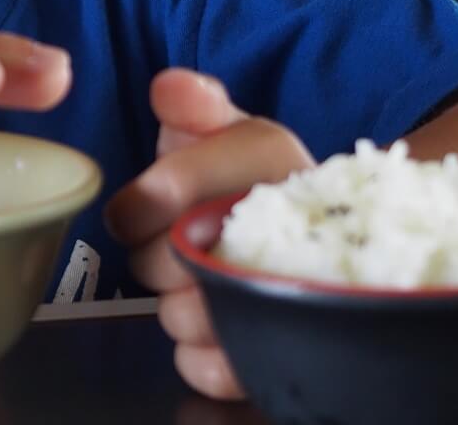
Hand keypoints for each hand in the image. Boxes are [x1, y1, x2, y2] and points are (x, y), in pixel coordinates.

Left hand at [103, 68, 313, 399]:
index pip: (171, 186)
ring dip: (174, 301)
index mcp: (270, 158)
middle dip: (156, 251)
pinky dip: (194, 353)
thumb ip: (194, 103)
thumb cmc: (249, 176)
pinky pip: (210, 367)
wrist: (314, 234)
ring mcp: (289, 299)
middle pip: (169, 257)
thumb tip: (170, 88)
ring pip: (183, 315)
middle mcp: (286, 226)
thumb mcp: (225, 126)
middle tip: (175, 241)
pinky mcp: (276, 355)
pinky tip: (207, 324)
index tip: (145, 201)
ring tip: (197, 281)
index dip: (143, 200)